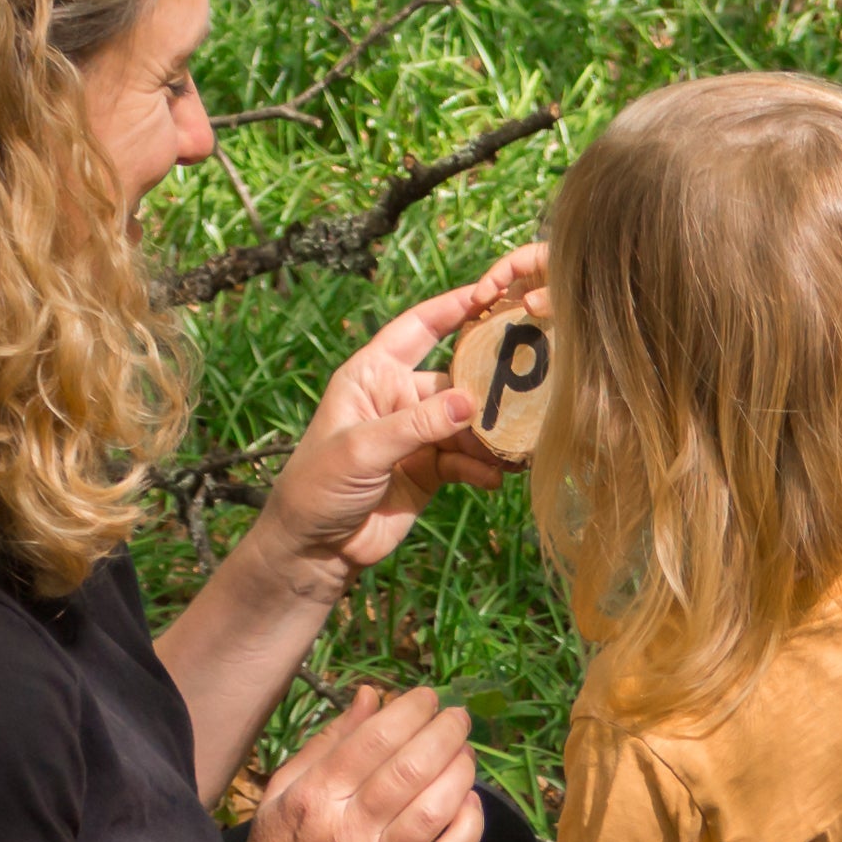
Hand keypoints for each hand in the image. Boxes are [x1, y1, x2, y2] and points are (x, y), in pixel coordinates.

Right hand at [216, 685, 482, 841]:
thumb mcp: (284, 794)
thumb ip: (327, 743)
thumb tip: (369, 697)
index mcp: (316, 796)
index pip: (373, 740)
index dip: (409, 711)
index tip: (427, 699)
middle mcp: (350, 827)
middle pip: (410, 768)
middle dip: (444, 733)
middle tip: (457, 718)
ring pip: (434, 807)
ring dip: (460, 772)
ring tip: (465, 755)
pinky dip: (468, 824)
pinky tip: (470, 803)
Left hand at [248, 242, 551, 598]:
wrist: (314, 547)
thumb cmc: (318, 485)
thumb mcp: (362, 449)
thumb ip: (417, 425)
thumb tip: (471, 402)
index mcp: (372, 375)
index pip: (417, 328)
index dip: (452, 308)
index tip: (491, 294)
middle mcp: (397, 397)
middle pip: (455, 379)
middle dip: (488, 388)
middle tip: (526, 390)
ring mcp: (417, 435)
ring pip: (466, 424)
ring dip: (490, 436)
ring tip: (516, 446)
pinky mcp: (430, 470)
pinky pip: (466, 460)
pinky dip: (483, 467)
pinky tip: (496, 477)